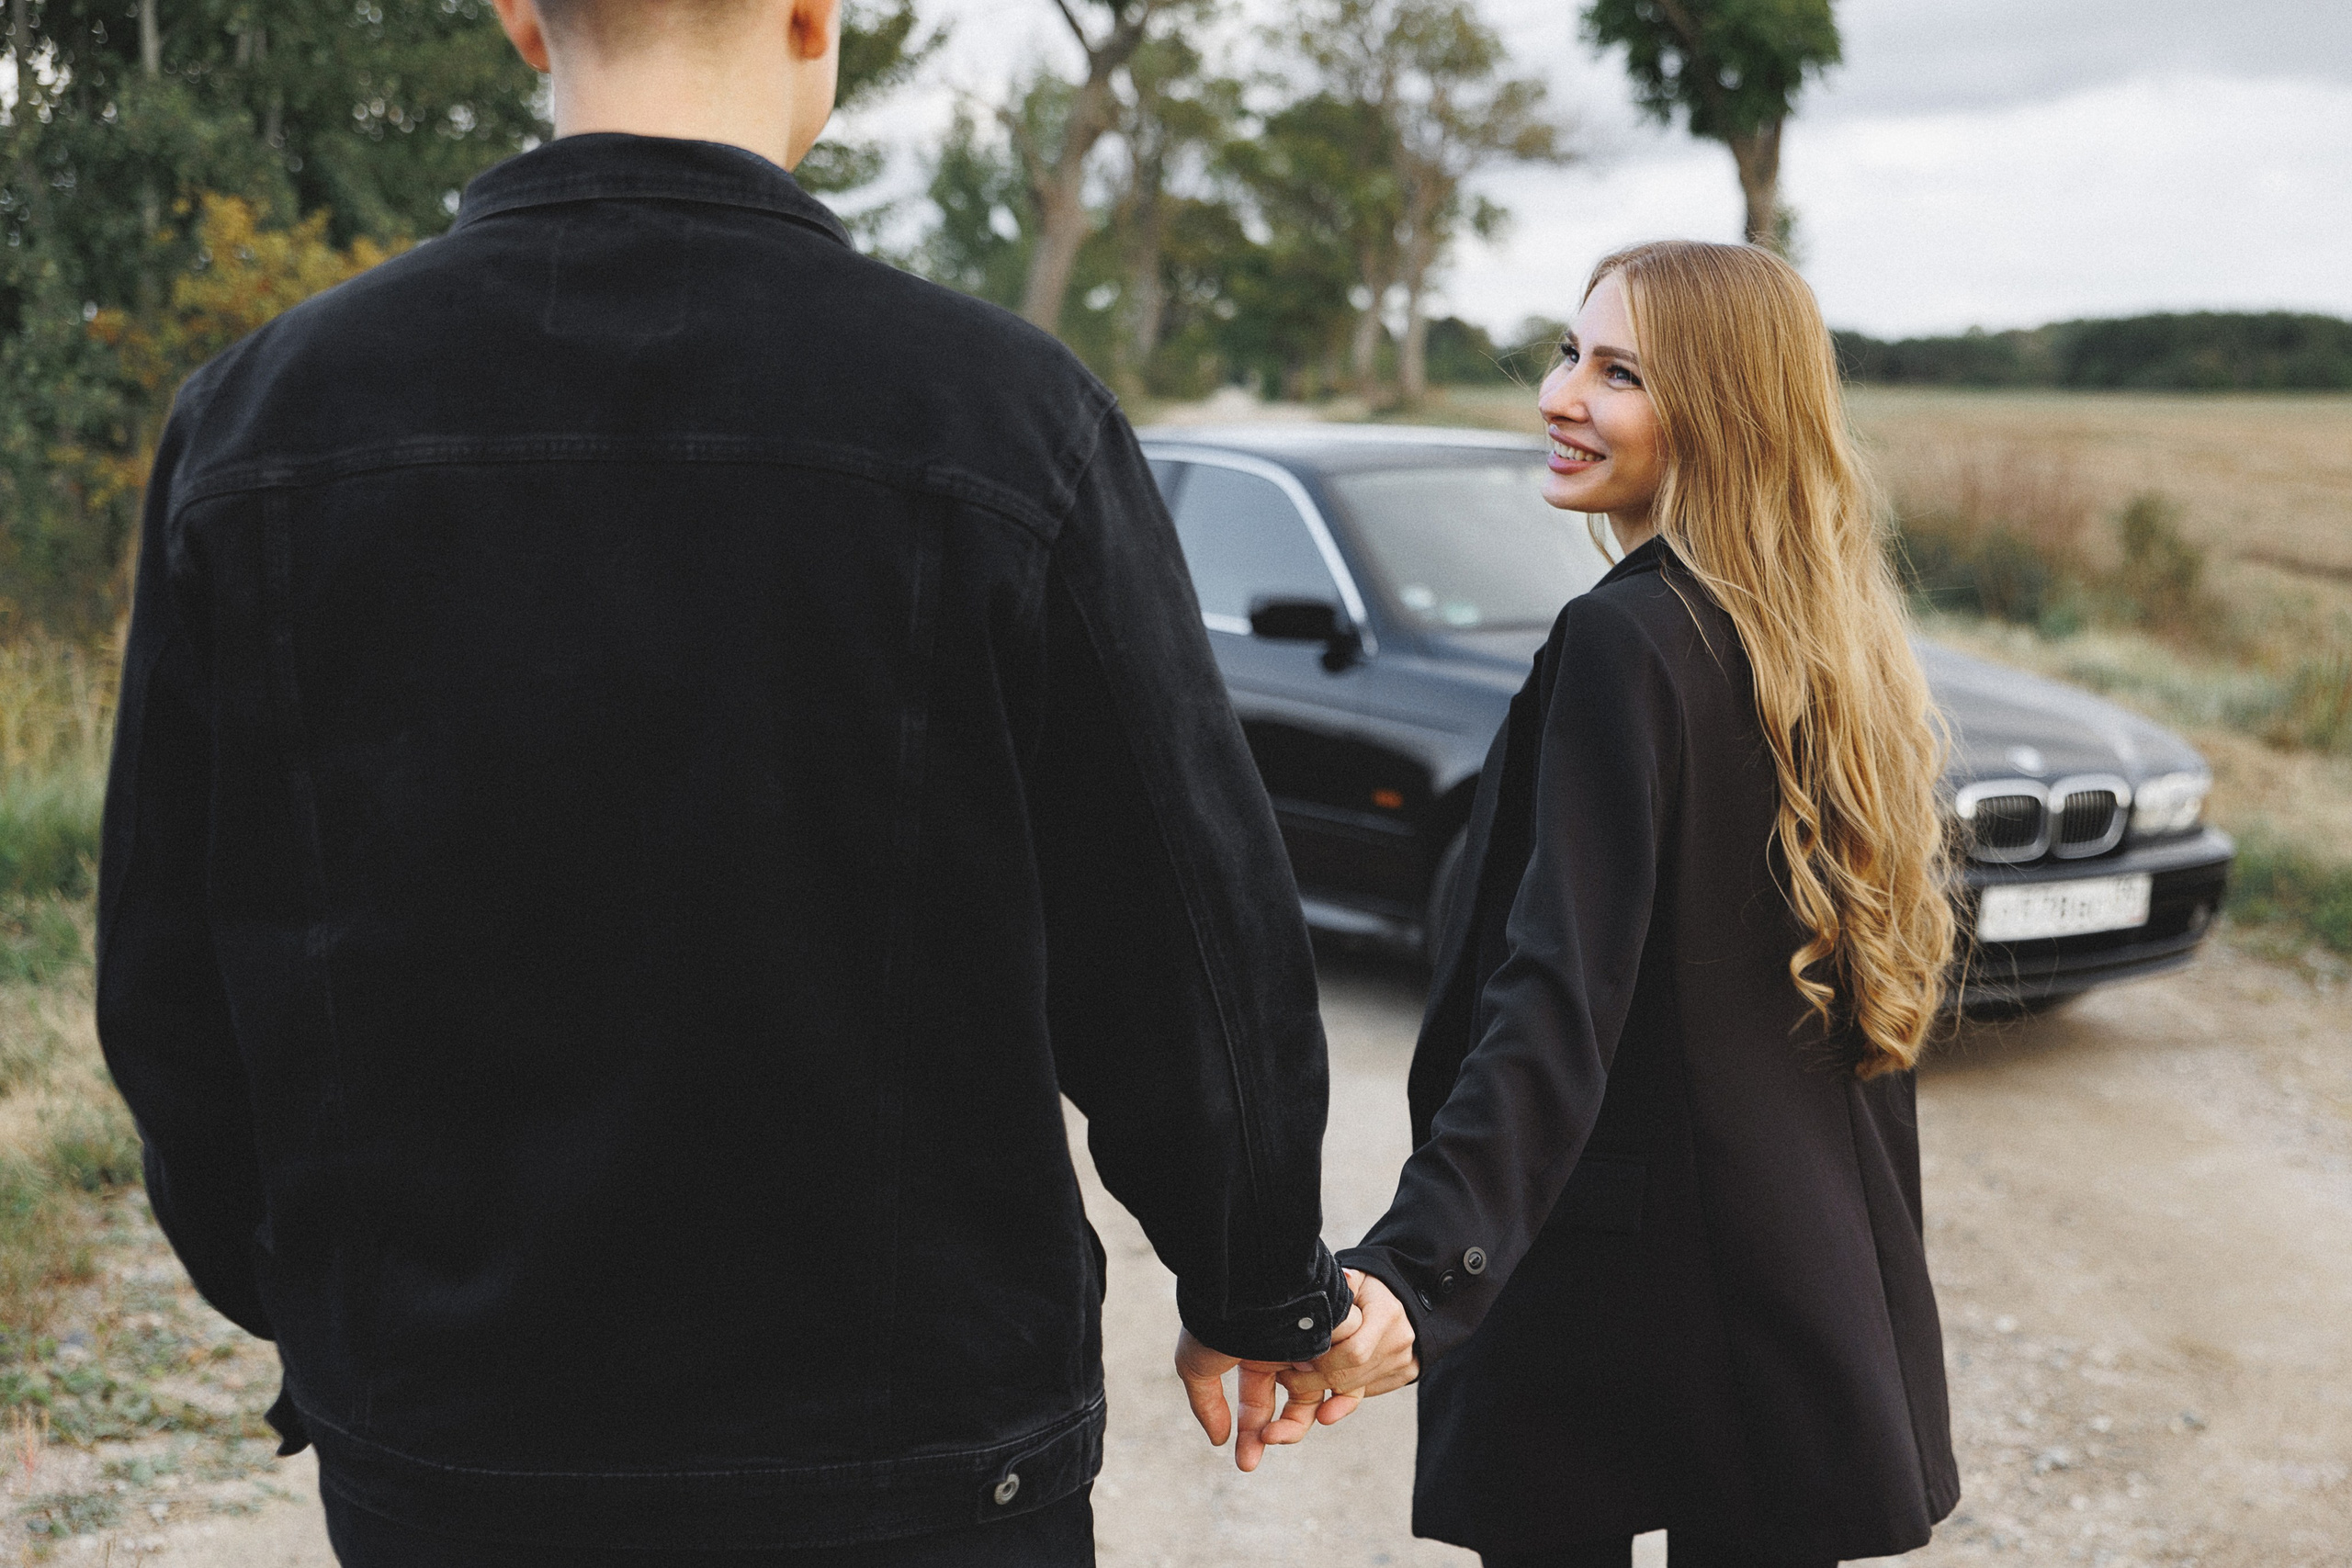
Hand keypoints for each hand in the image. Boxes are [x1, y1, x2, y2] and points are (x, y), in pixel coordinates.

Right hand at [1173, 1325, 1347, 1471]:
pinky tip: (1313, 1363)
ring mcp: (1316, 1338)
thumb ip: (1207, 1404)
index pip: (1260, 1406)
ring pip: (1327, 1387)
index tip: (1245, 1463)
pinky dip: (1338, 1368)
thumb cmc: (1217, 1319)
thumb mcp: (1197, 1365)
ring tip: (1292, 1378)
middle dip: (1286, 1430)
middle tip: (1271, 1440)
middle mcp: (1288, 1349)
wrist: (1244, 1276)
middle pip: (1299, 1404)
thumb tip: (1220, 1440)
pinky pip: (1351, 1357)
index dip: (1252, 1436)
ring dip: (1310, 1402)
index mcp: (1257, 1357)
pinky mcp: (1341, 1324)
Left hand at [1267, 1269, 1417, 1434]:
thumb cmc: (1373, 1289)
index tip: (1296, 1357)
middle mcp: (1399, 1341)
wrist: (1408, 1302)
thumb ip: (1347, 1281)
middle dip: (1314, 1381)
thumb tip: (1342, 1277)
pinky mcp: (1402, 1375)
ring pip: (1355, 1388)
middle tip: (1287, 1376)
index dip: (1321, 1360)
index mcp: (1387, 1314)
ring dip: (1322, 1390)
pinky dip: (1340, 1395)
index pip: (1353, 1351)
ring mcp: (1403, 1361)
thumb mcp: (1359, 1277)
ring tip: (1297, 1380)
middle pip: (1350, 1375)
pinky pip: (1365, 1392)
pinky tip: (1320, 1395)